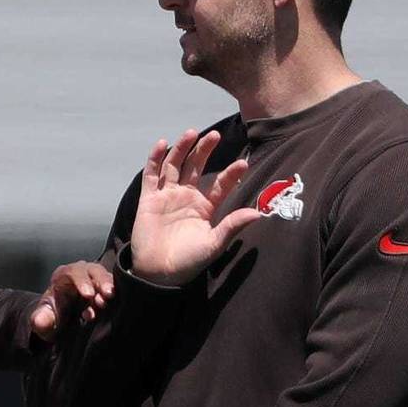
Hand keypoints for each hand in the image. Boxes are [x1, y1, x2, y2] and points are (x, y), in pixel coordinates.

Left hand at [32, 261, 115, 341]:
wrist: (60, 324)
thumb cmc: (52, 318)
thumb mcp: (43, 320)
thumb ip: (41, 320)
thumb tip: (39, 321)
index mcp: (63, 276)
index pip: (73, 273)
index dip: (82, 281)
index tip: (88, 294)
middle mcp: (81, 274)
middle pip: (93, 271)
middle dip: (101, 282)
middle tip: (107, 295)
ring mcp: (95, 281)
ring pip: (105, 278)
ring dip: (109, 288)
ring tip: (108, 301)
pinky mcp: (105, 290)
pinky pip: (113, 288)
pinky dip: (115, 296)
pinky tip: (110, 306)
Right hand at [130, 130, 260, 286]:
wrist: (159, 273)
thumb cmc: (189, 262)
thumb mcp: (215, 244)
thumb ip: (233, 226)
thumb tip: (258, 213)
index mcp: (204, 207)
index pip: (220, 185)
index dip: (230, 174)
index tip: (243, 163)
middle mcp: (186, 197)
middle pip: (196, 167)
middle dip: (204, 150)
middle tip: (215, 134)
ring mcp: (167, 196)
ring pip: (174, 166)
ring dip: (182, 149)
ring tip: (191, 133)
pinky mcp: (148, 200)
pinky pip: (151, 175)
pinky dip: (155, 159)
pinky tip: (162, 144)